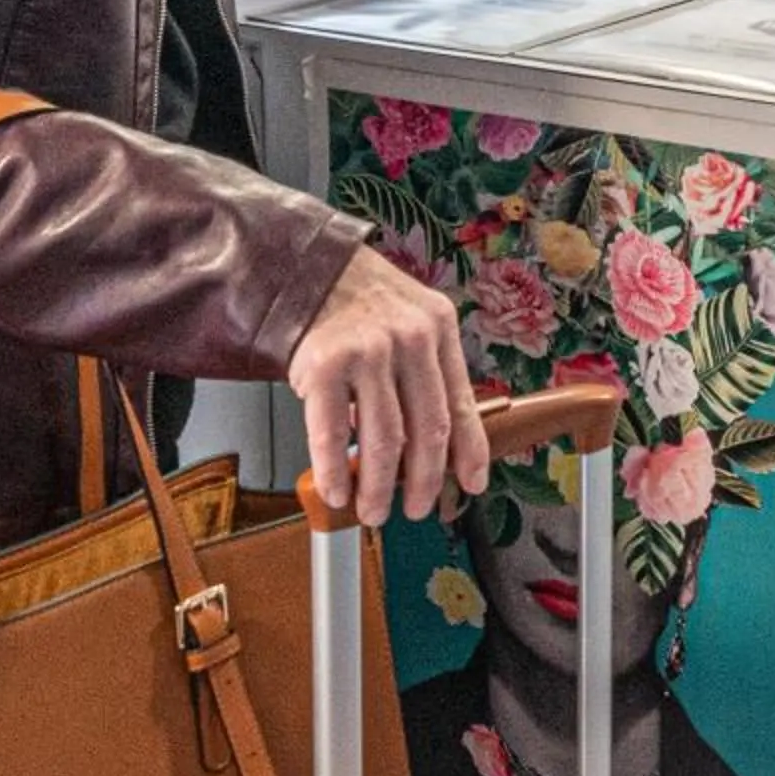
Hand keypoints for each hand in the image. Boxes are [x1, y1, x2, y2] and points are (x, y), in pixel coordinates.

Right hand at [288, 242, 486, 526]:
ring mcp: (367, 351)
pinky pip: (332, 433)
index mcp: (438, 328)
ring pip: (383, 440)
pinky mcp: (324, 365)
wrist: (303, 267)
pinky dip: (334, 471)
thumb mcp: (409, 321)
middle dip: (422, 481)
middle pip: (427, 429)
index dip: (470, 452)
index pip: (462, 403)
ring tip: (373, 509)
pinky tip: (336, 490)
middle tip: (415, 507)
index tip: (471, 483)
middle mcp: (410, 338)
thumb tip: (430, 443)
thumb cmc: (358, 301)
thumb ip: (423, 372)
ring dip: (378, 487)